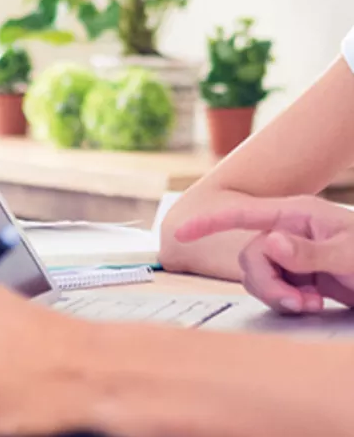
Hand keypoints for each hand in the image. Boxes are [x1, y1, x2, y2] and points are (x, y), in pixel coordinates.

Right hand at [175, 195, 353, 313]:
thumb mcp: (351, 255)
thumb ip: (310, 250)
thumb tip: (268, 243)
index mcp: (296, 213)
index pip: (243, 213)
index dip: (209, 221)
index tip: (180, 231)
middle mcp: (286, 229)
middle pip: (249, 255)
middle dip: (268, 283)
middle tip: (300, 303)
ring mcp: (289, 252)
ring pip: (256, 274)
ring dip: (278, 294)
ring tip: (311, 303)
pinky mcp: (294, 273)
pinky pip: (271, 287)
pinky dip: (287, 300)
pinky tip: (312, 303)